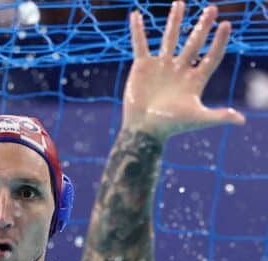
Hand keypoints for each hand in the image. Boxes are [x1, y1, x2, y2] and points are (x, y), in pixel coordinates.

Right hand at [122, 2, 244, 140]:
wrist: (143, 129)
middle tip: (212, 8)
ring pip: (169, 39)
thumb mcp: (197, 119)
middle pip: (194, 43)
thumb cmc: (170, 126)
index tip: (226, 25)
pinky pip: (140, 44)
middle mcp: (179, 70)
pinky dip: (138, 31)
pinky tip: (136, 15)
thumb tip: (242, 120)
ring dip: (174, 21)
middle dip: (203, 26)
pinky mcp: (142, 67)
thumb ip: (218, 116)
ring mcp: (161, 66)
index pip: (211, 56)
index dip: (219, 42)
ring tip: (179, 2)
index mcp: (194, 80)